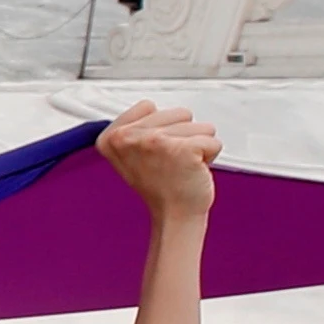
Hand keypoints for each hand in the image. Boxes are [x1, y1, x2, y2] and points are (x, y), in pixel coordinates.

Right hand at [97, 101, 220, 222]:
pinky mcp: (182, 149)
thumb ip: (134, 128)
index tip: (154, 152)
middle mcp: (128, 137)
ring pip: (198, 125)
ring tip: (182, 165)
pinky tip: (194, 169)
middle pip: (178, 113)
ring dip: (197, 144)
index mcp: (111, 137)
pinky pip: (212, 140)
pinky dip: (210, 155)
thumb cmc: (160, 187)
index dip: (159, 127)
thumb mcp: (130, 154)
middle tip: (171, 161)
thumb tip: (149, 107)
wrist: (173, 216)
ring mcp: (154, 141)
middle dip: (182, 135)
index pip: (148, 106)